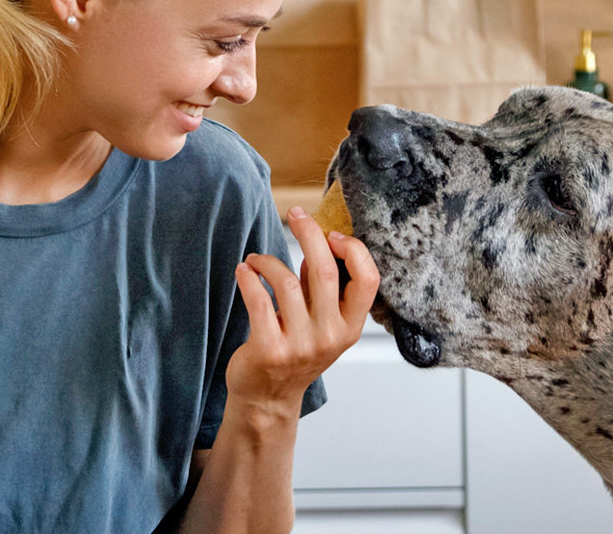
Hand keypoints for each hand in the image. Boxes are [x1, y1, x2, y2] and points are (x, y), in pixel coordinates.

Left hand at [226, 206, 379, 414]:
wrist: (267, 398)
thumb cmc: (295, 351)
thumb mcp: (322, 322)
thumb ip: (324, 287)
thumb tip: (319, 238)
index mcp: (350, 327)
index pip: (369, 280)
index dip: (353, 250)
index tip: (331, 234)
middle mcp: (330, 336)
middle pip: (326, 271)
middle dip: (309, 233)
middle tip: (295, 214)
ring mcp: (300, 345)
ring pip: (286, 282)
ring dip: (266, 261)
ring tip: (255, 260)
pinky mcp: (269, 350)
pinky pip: (258, 301)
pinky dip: (249, 277)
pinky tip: (244, 270)